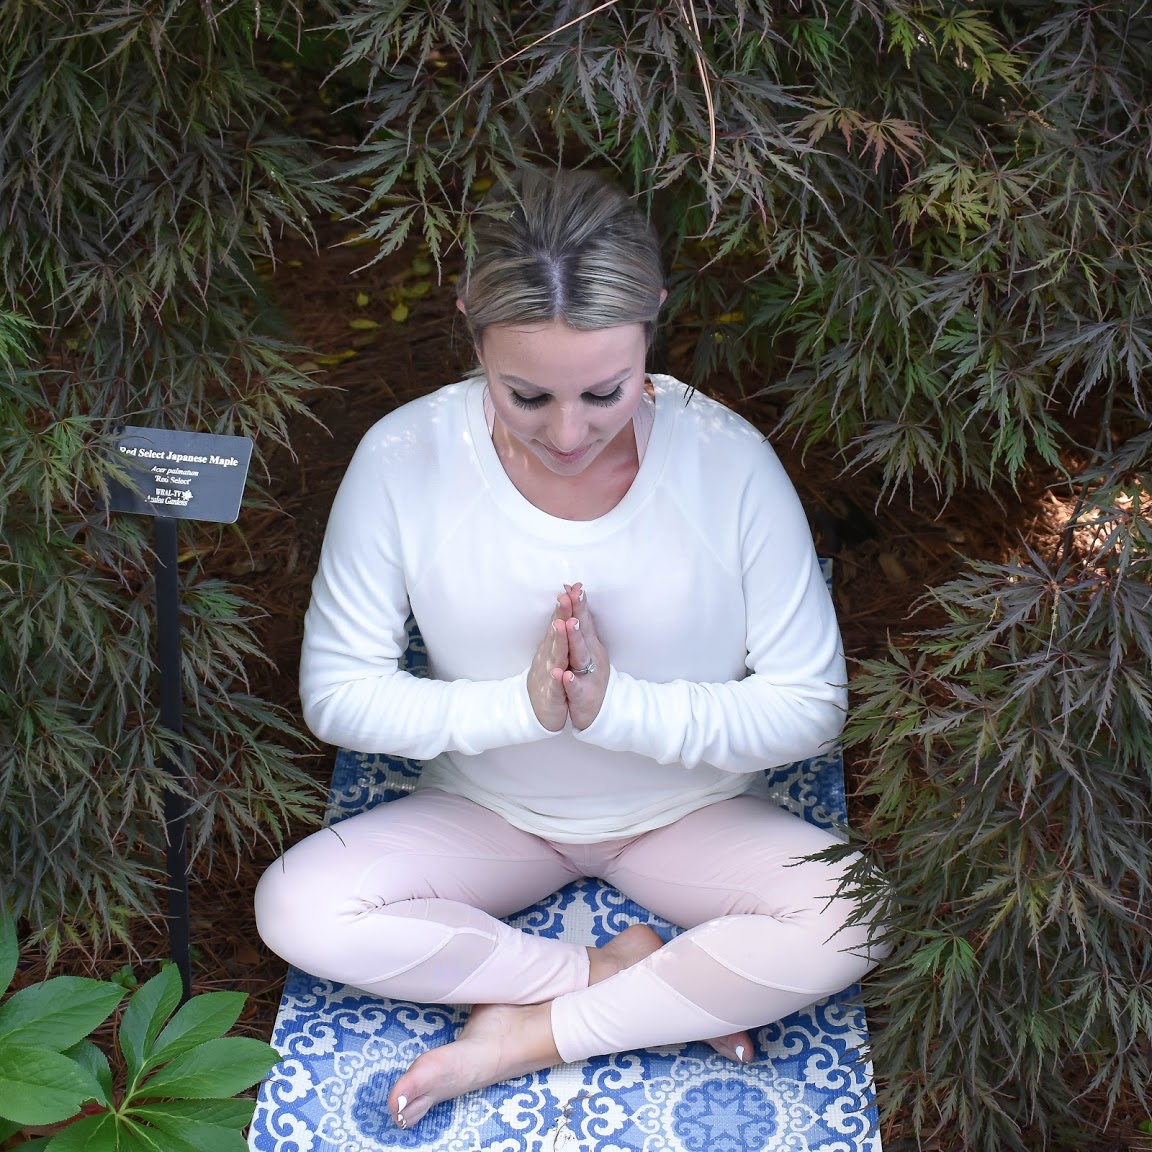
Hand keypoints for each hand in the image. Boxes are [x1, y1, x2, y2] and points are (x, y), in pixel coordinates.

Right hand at [528, 599, 570, 731]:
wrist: (538, 713)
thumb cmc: (550, 681)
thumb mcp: (554, 654)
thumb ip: (558, 633)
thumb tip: (562, 610)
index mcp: (555, 647)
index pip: (562, 621)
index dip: (568, 604)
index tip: (575, 585)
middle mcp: (550, 656)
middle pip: (557, 632)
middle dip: (562, 614)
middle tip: (566, 595)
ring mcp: (549, 674)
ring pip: (556, 655)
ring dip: (559, 640)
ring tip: (563, 624)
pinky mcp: (551, 694)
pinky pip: (555, 686)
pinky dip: (557, 679)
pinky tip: (560, 672)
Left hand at [552, 583, 608, 730]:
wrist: (598, 713)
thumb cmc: (589, 676)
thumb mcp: (587, 649)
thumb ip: (581, 626)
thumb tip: (575, 596)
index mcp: (590, 645)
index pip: (583, 619)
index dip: (578, 602)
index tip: (573, 585)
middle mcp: (591, 657)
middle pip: (582, 632)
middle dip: (576, 613)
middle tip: (570, 595)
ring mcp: (588, 676)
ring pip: (580, 656)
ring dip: (574, 640)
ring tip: (569, 624)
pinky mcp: (582, 696)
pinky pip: (575, 688)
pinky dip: (570, 682)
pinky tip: (563, 675)